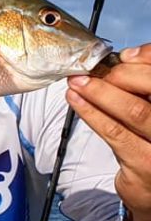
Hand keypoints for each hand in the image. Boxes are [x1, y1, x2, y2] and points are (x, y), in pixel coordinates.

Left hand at [67, 44, 150, 220]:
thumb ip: (145, 86)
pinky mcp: (146, 164)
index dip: (146, 61)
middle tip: (92, 69)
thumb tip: (125, 57)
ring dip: (99, 93)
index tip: (121, 56)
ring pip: (134, 111)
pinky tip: (76, 101)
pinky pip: (114, 133)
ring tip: (77, 82)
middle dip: (119, 75)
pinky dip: (91, 113)